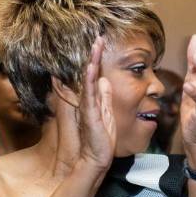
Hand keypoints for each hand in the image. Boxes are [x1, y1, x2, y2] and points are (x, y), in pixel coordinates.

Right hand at [77, 36, 116, 171]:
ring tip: (96, 45)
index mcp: (93, 99)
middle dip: (94, 55)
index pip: (94, 76)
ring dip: (92, 62)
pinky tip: (92, 67)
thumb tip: (104, 80)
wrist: (97, 158)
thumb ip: (105, 97)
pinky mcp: (90, 114)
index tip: (100, 43)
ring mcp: (87, 107)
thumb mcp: (107, 113)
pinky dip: (89, 80)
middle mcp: (88, 100)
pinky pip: (89, 95)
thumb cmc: (102, 139)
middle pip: (90, 74)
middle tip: (98, 38)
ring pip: (89, 80)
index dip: (96, 60)